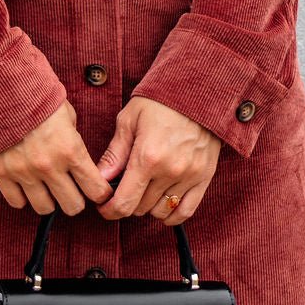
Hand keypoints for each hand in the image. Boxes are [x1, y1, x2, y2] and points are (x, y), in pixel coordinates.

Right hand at [0, 99, 114, 216]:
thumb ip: (73, 140)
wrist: (1, 86)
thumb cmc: (37, 96)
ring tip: (46, 186)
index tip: (98, 191)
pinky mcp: (2, 174)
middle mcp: (49, 166)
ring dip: (49, 199)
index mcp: (70, 150)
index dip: (100, 193)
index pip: (95, 190)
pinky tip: (26, 184)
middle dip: (75, 199)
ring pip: (45, 208)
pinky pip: (17, 202)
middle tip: (71, 189)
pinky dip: (23, 196)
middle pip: (72, 206)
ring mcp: (24, 172)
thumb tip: (77, 160)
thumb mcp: (67, 115)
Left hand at [95, 97, 222, 224]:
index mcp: (147, 157)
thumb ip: (115, 153)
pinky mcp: (204, 177)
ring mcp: (189, 176)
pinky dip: (171, 214)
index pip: (124, 202)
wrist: (198, 91)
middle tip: (123, 190)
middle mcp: (170, 171)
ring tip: (143, 191)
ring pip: (161, 211)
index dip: (110, 210)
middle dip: (127, 203)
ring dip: (148, 207)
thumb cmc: (160, 102)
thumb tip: (100, 178)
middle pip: (141, 208)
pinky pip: (186, 210)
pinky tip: (161, 205)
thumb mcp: (129, 120)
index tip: (104, 207)